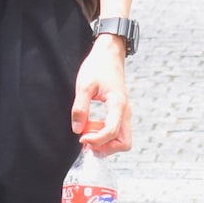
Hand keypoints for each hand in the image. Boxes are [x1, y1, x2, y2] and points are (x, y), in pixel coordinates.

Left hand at [71, 34, 131, 154]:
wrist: (109, 55)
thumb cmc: (97, 67)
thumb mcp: (83, 86)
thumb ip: (80, 108)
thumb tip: (77, 130)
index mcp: (117, 104)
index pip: (112, 132)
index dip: (96, 140)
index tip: (81, 138)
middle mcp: (125, 112)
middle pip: (124, 143)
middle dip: (106, 148)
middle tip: (87, 140)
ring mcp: (125, 113)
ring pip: (122, 140)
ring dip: (105, 143)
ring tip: (86, 132)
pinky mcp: (121, 113)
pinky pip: (117, 132)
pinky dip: (105, 136)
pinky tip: (90, 128)